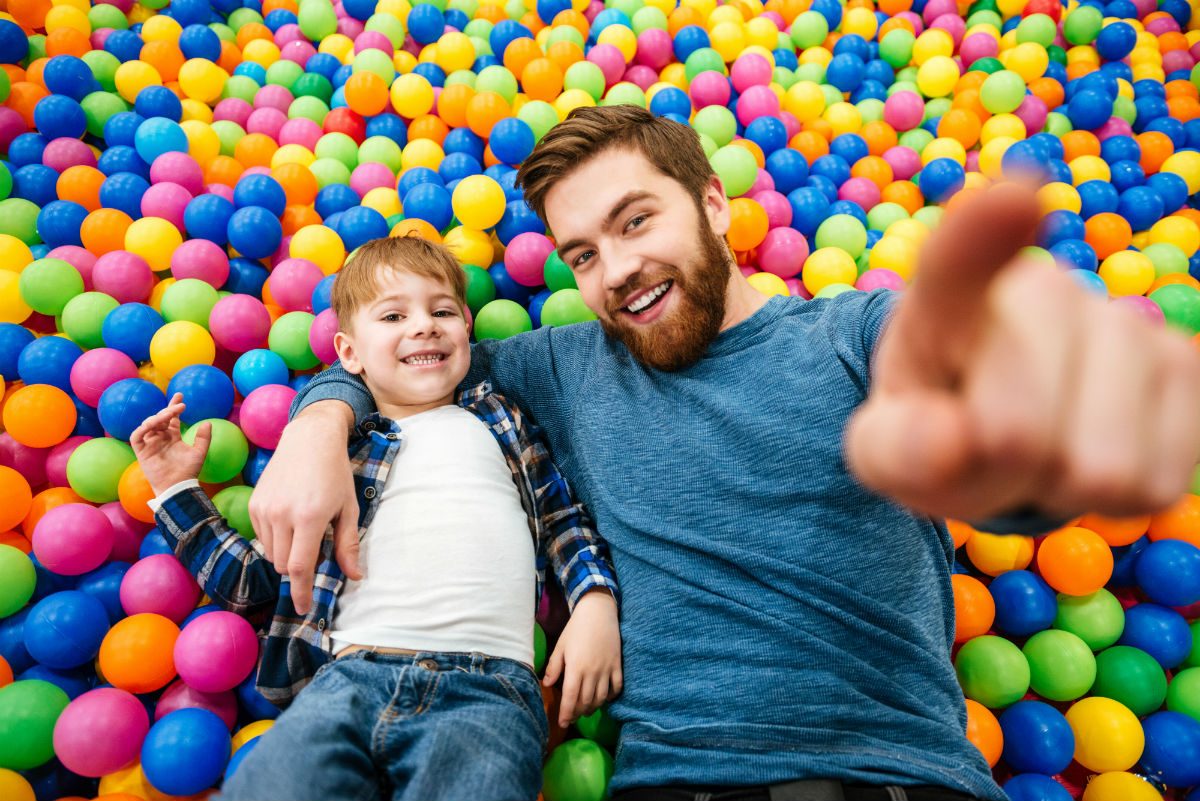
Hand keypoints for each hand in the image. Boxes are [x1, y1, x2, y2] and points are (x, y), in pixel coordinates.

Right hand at [130, 393, 209, 495]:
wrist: (178, 485)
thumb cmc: (188, 471)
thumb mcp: (200, 452)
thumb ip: (204, 438)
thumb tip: (208, 423)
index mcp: (173, 436)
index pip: (171, 418)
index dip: (174, 406)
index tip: (179, 395)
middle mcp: (160, 438)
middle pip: (160, 418)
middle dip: (168, 410)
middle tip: (179, 406)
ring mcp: (150, 443)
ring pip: (148, 424)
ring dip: (157, 417)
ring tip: (168, 415)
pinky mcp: (141, 451)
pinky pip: (136, 436)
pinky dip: (142, 428)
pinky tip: (152, 424)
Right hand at [248, 400, 361, 614]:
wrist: (309, 439)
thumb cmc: (335, 474)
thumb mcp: (347, 508)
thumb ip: (348, 545)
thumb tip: (355, 577)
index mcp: (309, 517)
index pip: (300, 567)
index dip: (301, 592)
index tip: (303, 609)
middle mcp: (282, 515)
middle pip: (284, 565)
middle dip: (299, 569)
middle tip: (317, 550)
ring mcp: (264, 509)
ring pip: (272, 553)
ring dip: (287, 554)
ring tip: (305, 530)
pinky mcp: (253, 504)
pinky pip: (262, 538)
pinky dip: (276, 540)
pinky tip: (291, 521)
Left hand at [542, 590, 621, 727]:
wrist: (598, 612)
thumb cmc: (576, 628)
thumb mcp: (560, 646)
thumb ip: (554, 667)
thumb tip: (546, 684)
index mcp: (575, 668)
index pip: (570, 697)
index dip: (566, 713)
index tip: (562, 723)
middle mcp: (592, 672)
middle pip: (585, 701)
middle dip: (577, 713)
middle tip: (572, 717)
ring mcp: (607, 670)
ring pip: (600, 698)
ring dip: (592, 708)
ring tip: (586, 710)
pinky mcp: (617, 666)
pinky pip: (616, 688)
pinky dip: (610, 697)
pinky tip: (604, 699)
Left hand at [845, 182, 1199, 521]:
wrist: (992, 427)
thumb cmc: (933, 428)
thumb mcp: (886, 446)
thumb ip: (897, 445)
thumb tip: (951, 440)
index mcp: (947, 299)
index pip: (957, 264)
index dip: (985, 234)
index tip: (1013, 199)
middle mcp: (1042, 290)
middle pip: (1021, 433)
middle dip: (997, 470)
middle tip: (984, 445)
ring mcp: (1124, 322)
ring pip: (1101, 469)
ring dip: (1058, 485)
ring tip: (1034, 449)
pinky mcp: (1185, 367)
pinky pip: (1154, 483)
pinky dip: (1112, 498)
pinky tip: (1084, 450)